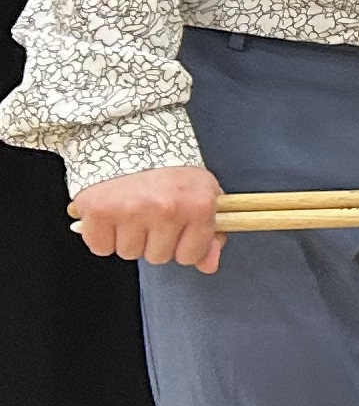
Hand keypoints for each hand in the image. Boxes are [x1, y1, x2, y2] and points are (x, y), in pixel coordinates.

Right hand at [69, 165, 222, 272]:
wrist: (128, 139)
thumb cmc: (169, 170)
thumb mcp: (202, 194)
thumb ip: (211, 233)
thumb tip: (208, 266)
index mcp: (198, 206)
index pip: (189, 256)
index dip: (181, 245)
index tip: (176, 227)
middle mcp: (166, 209)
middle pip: (157, 257)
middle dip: (154, 240)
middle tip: (150, 213)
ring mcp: (131, 211)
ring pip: (129, 253)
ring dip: (128, 237)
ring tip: (130, 209)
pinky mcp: (99, 211)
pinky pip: (101, 247)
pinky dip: (102, 236)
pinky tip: (110, 214)